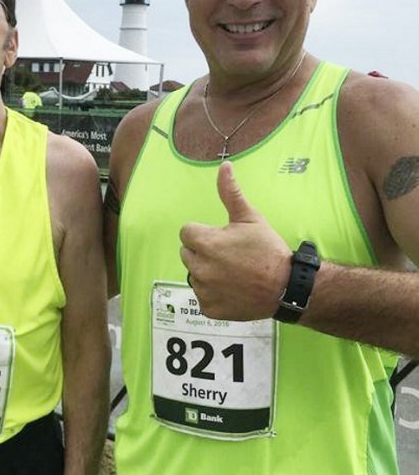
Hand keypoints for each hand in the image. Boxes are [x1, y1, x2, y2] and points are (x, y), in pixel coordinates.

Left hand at [179, 161, 290, 319]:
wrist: (287, 287)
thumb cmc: (268, 250)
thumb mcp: (250, 218)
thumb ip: (231, 193)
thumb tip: (224, 166)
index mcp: (205, 243)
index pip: (187, 232)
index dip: (204, 232)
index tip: (222, 238)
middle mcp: (199, 268)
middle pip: (187, 253)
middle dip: (203, 251)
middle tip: (229, 255)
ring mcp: (203, 290)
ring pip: (194, 275)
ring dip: (207, 272)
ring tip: (232, 272)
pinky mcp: (210, 309)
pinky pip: (203, 297)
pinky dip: (214, 294)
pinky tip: (233, 289)